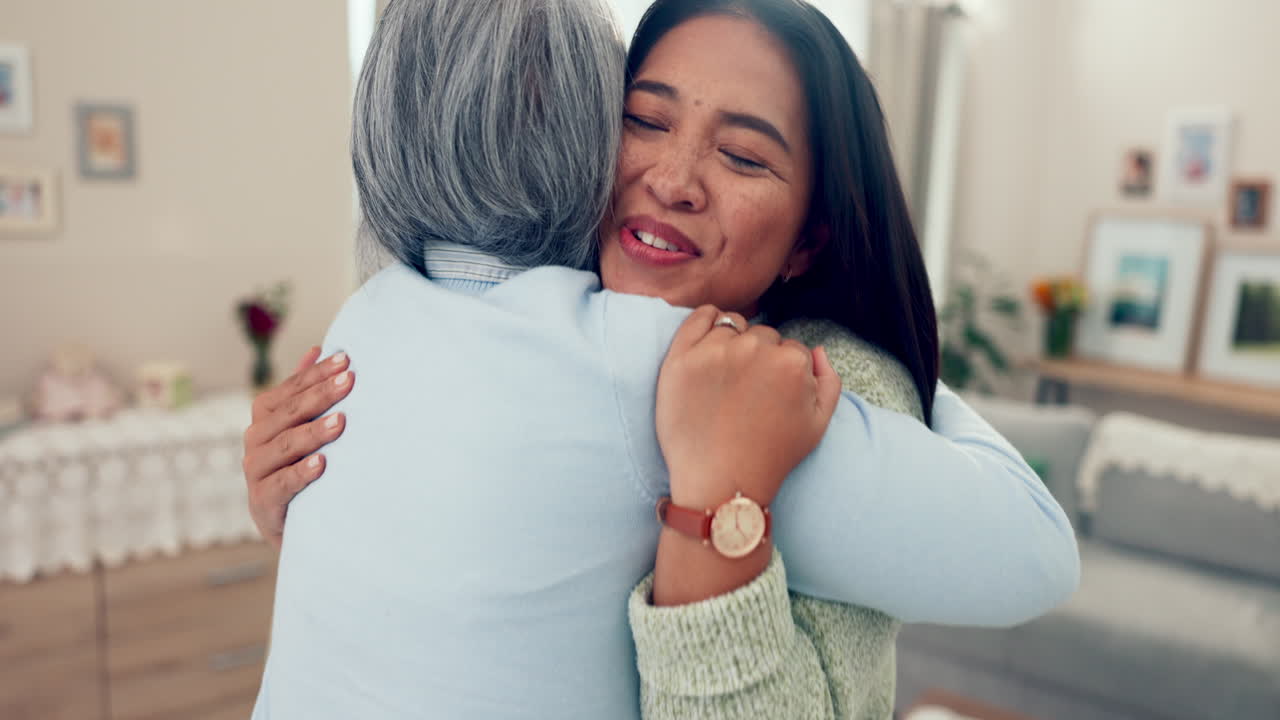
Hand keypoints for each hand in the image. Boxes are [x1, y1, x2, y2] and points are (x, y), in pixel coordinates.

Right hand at [242, 346, 353, 548]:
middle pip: (287, 414)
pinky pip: (281, 485)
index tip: (346, 361)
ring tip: (342, 422)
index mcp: (265, 418)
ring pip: (283, 446)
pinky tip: (322, 464)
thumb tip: (317, 349)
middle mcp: (255, 441)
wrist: (295, 526)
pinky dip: (300, 473)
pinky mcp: (262, 503)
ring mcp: (256, 472)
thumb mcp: (304, 430)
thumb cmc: (302, 468)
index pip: (291, 390)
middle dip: (320, 396)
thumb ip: (304, 393)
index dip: (316, 374)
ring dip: (313, 433)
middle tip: (350, 382)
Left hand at [656, 306, 841, 509]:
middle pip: (762, 336)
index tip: (768, 395)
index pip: (791, 349)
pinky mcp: (682, 357)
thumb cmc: (770, 456)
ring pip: (732, 327)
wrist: (722, 483)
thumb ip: (829, 381)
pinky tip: (707, 342)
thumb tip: (817, 351)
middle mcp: (755, 349)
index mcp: (791, 362)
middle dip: (758, 357)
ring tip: (725, 378)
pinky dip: (706, 321)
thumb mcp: (818, 425)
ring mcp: (715, 351)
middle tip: (745, 391)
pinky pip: (699, 317)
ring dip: (732, 343)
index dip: (781, 372)